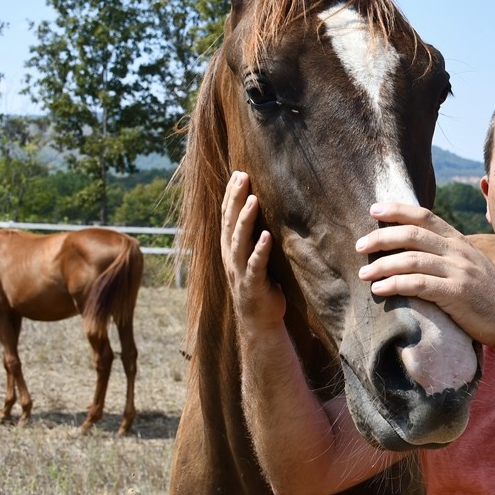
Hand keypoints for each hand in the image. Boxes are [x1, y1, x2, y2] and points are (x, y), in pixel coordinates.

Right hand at [221, 171, 285, 327]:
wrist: (258, 321)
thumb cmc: (260, 284)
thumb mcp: (253, 255)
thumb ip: (253, 236)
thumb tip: (262, 209)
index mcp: (231, 248)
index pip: (227, 216)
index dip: (231, 195)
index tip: (238, 172)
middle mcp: (231, 256)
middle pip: (230, 223)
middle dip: (236, 199)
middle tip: (242, 176)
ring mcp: (240, 271)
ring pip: (240, 241)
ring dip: (246, 220)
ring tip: (254, 200)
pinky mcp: (253, 285)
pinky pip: (256, 265)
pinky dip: (260, 250)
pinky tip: (267, 236)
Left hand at [355, 203, 494, 350]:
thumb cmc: (488, 296)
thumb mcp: (469, 266)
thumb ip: (446, 255)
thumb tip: (413, 251)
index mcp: (459, 242)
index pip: (424, 216)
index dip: (397, 210)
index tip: (374, 209)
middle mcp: (458, 251)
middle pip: (412, 234)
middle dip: (381, 237)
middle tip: (359, 246)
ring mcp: (458, 271)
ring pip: (412, 259)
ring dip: (382, 264)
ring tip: (364, 273)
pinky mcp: (457, 293)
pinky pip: (419, 284)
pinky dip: (395, 285)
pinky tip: (380, 289)